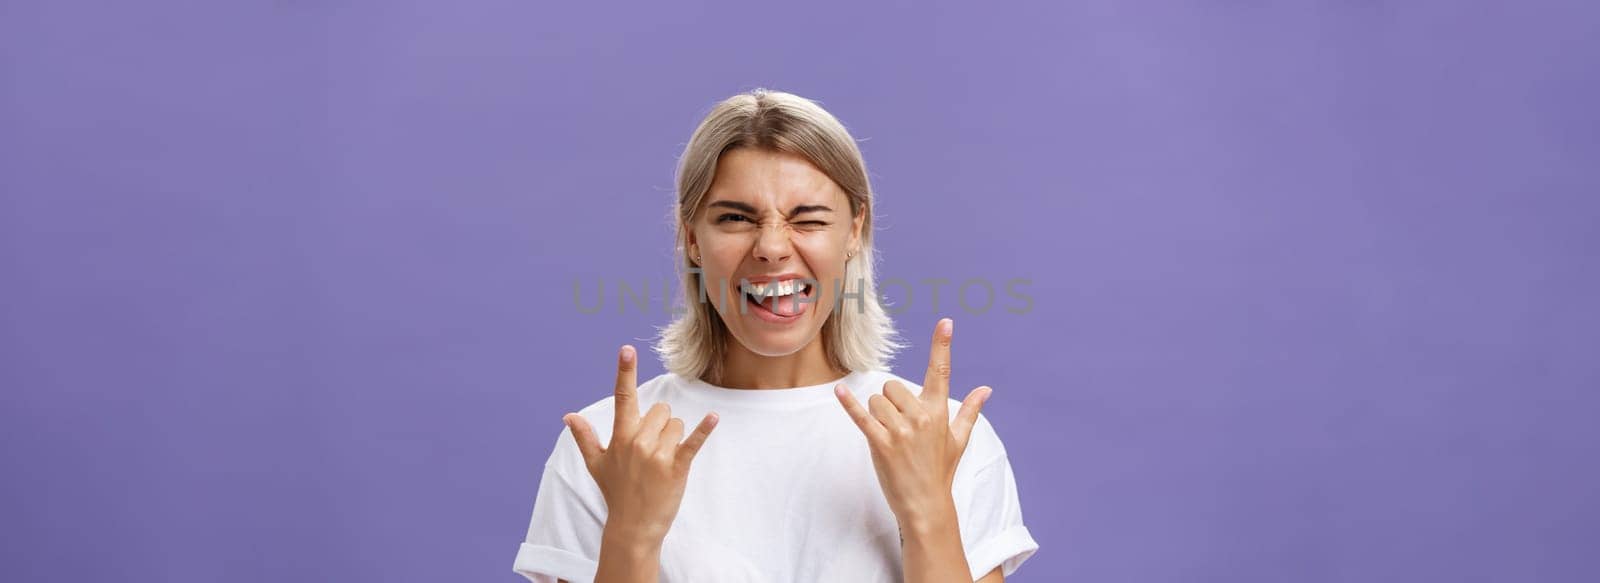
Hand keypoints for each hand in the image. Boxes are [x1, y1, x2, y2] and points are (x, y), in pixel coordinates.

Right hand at [565, 345, 718, 542]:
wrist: (633, 527)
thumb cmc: (616, 493)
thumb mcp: (596, 464)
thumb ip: (584, 437)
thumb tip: (568, 416)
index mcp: (620, 437)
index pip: (623, 397)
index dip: (625, 372)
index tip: (627, 349)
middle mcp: (637, 441)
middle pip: (661, 410)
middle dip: (662, 424)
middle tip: (654, 450)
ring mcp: (657, 454)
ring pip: (677, 424)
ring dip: (675, 437)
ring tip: (664, 461)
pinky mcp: (676, 467)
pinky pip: (693, 441)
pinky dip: (705, 429)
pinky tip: (713, 417)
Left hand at [834, 318, 991, 523]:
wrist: (926, 504)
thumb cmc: (941, 470)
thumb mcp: (959, 440)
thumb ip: (970, 411)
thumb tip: (986, 390)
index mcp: (939, 412)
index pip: (940, 372)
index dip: (942, 346)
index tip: (946, 322)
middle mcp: (921, 417)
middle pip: (892, 386)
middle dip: (890, 401)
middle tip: (898, 425)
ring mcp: (901, 431)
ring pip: (876, 400)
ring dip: (876, 413)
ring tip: (888, 435)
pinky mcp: (881, 443)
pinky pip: (861, 416)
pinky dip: (849, 404)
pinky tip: (839, 391)